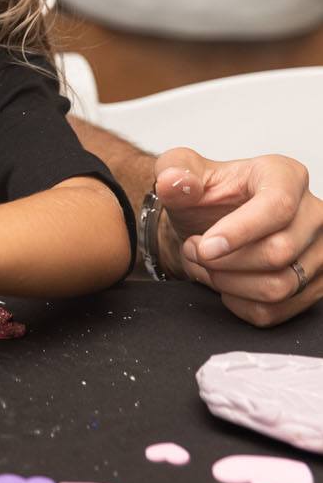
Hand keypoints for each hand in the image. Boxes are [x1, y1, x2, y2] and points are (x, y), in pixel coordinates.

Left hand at [156, 147, 322, 323]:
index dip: (240, 232)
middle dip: (225, 262)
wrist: (208, 224)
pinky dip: (239, 304)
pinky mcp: (312, 285)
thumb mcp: (179, 172)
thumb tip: (174, 182)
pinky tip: (223, 283)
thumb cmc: (203, 197)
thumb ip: (174, 172)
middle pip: (279, 252)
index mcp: (285, 175)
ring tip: (206, 266)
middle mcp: (312, 213)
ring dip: (229, 284)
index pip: (277, 206)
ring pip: (280, 287)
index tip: (206, 247)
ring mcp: (318, 252)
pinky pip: (276, 310)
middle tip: (195, 250)